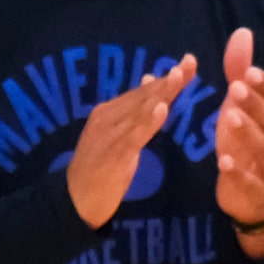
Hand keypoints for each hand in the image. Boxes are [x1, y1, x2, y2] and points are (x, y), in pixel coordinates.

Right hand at [65, 53, 196, 228]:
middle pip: (144, 96)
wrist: (73, 201)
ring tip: (178, 76)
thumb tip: (150, 80)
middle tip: (190, 62)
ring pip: (141, 111)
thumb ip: (132, 112)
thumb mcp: (116, 136)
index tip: (189, 63)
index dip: (166, 78)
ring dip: (161, 93)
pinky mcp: (113, 155)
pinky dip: (149, 121)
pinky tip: (161, 110)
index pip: (142, 91)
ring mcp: (110, 135)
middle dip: (169, 80)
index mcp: (109, 112)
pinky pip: (134, 136)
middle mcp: (108, 117)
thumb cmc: (98, 168)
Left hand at [215, 29, 263, 240]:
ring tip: (229, 116)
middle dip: (257, 105)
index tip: (249, 73)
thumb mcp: (242, 104)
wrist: (249, 194)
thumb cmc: (248, 140)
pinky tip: (224, 160)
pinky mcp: (258, 193)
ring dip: (249, 133)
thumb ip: (241, 71)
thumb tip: (242, 33)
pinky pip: (252, 183)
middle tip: (235, 88)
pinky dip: (240, 173)